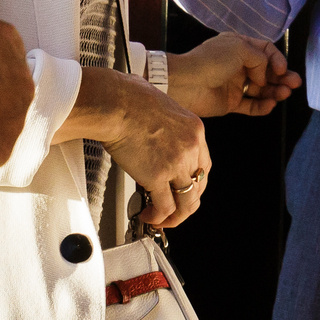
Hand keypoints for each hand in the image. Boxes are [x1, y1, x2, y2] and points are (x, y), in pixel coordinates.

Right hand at [94, 72, 212, 229]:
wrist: (116, 103)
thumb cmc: (128, 99)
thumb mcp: (162, 108)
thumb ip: (166, 127)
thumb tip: (156, 138)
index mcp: (194, 130)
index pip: (204, 166)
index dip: (195, 183)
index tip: (185, 190)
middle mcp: (191, 147)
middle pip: (198, 186)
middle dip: (187, 203)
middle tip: (175, 211)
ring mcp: (177, 163)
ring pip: (186, 201)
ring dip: (175, 216)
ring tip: (162, 220)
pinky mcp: (158, 176)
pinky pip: (165, 206)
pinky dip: (158, 217)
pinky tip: (149, 216)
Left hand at [164, 33, 300, 117]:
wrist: (185, 83)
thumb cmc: (211, 60)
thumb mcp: (240, 48)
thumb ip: (260, 59)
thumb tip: (264, 75)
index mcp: (239, 46)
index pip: (265, 51)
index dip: (277, 59)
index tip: (281, 69)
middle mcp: (239, 64)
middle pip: (267, 72)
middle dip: (282, 77)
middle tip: (295, 84)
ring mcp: (235, 84)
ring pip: (261, 89)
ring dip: (275, 91)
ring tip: (285, 94)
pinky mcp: (230, 103)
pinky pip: (250, 105)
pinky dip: (262, 106)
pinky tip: (271, 105)